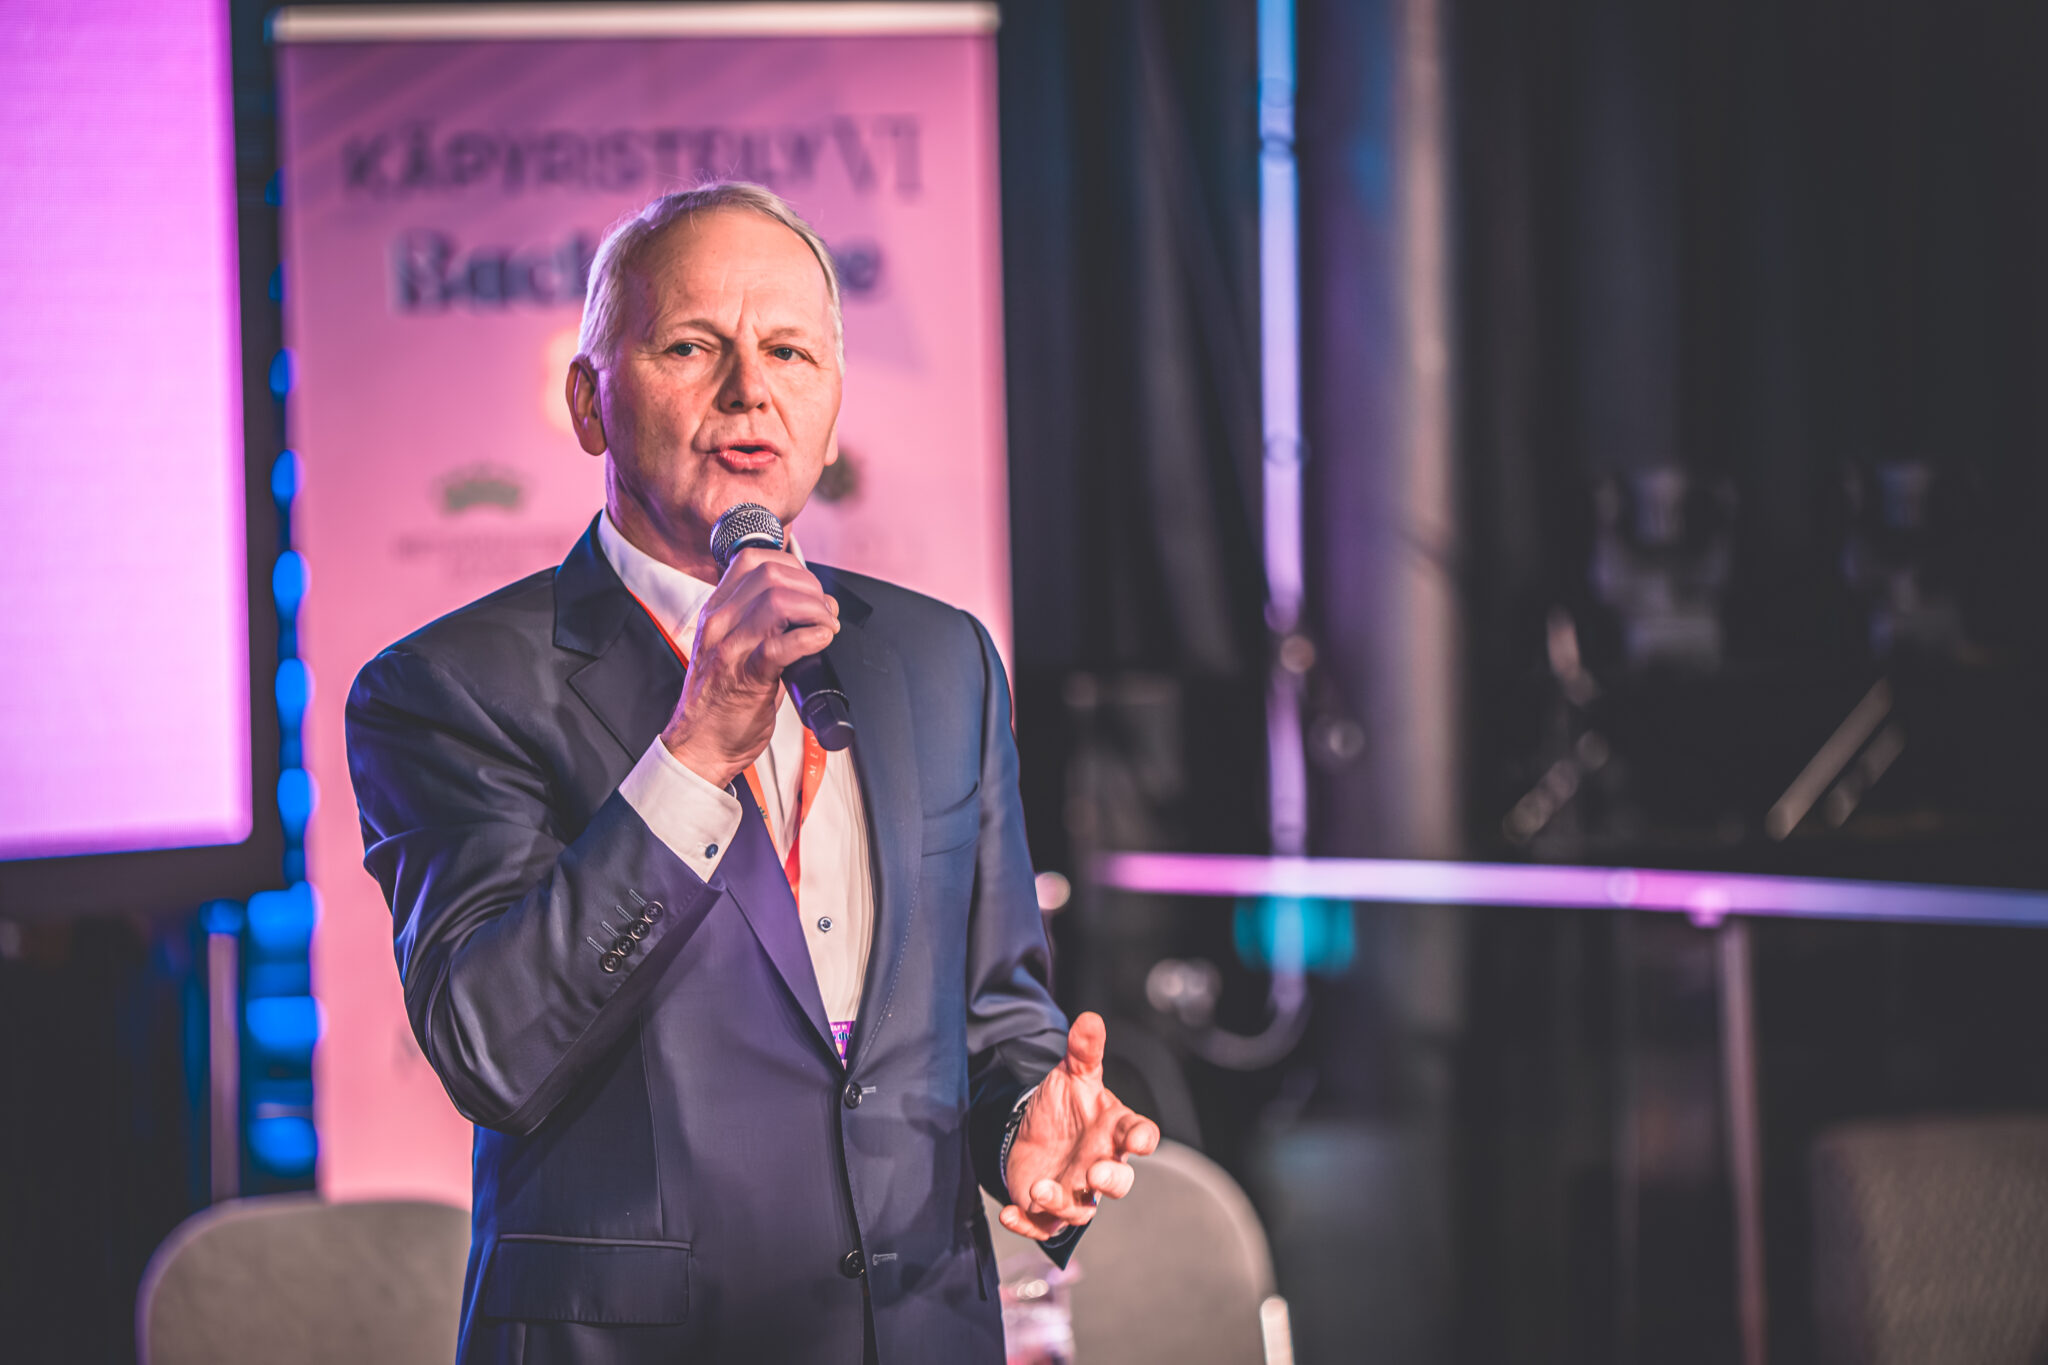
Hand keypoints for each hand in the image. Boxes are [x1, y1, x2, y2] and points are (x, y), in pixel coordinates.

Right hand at [661, 547, 838, 787]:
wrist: (699, 745)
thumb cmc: (719, 701)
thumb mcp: (733, 646)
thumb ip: (763, 623)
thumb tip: (813, 607)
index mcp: (716, 611)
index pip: (752, 559)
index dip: (792, 566)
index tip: (809, 588)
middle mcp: (720, 623)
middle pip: (771, 574)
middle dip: (810, 587)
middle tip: (823, 612)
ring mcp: (731, 649)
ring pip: (778, 601)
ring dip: (815, 610)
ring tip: (825, 628)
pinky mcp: (746, 678)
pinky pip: (782, 645)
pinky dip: (812, 638)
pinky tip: (820, 642)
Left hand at [1000, 1012, 1160, 1240]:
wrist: (1033, 1127)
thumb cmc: (1065, 1104)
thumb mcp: (1071, 1074)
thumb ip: (1083, 1050)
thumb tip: (1089, 1018)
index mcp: (1114, 1130)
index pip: (1139, 1135)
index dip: (1143, 1139)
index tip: (1140, 1140)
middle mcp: (1100, 1162)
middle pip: (1119, 1182)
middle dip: (1111, 1180)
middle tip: (1095, 1172)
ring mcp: (1075, 1189)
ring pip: (1080, 1210)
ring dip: (1061, 1203)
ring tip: (1040, 1189)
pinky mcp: (1047, 1207)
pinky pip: (1043, 1226)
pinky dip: (1027, 1224)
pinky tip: (1010, 1213)